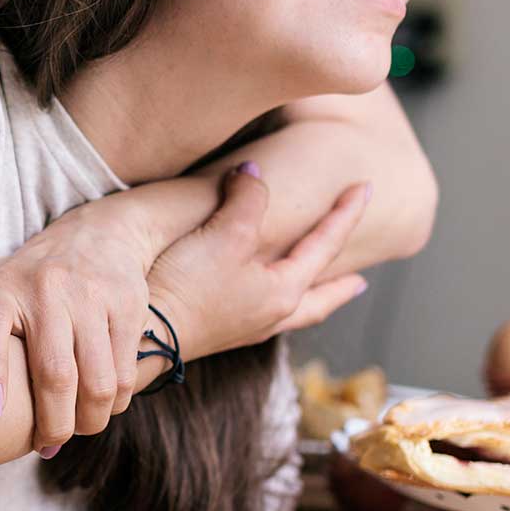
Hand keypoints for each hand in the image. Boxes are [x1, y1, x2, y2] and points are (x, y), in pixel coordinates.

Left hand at [0, 196, 157, 456]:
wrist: (96, 235)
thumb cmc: (26, 277)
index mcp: (1, 289)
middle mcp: (46, 290)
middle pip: (54, 374)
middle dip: (52, 424)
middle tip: (45, 444)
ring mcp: (90, 298)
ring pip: (97, 382)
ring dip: (88, 421)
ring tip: (75, 430)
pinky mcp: (127, 308)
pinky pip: (124, 374)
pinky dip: (114, 404)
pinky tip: (99, 408)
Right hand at [143, 164, 369, 360]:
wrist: (144, 336)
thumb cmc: (188, 285)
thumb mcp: (224, 233)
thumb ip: (247, 199)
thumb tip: (253, 174)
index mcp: (285, 291)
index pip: (325, 246)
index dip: (345, 213)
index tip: (365, 187)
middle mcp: (272, 315)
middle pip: (320, 300)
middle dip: (341, 287)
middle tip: (361, 282)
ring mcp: (244, 327)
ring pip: (294, 312)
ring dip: (312, 299)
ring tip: (318, 292)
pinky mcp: (218, 332)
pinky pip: (264, 316)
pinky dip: (277, 304)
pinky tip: (261, 300)